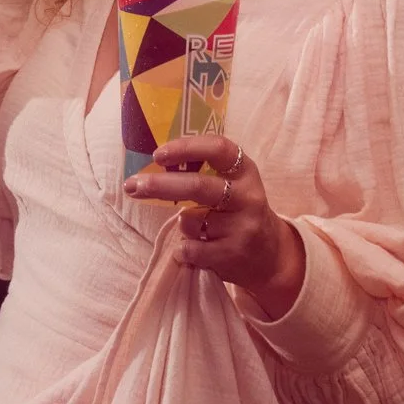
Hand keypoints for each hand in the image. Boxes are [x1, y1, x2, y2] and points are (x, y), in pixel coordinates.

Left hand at [123, 135, 306, 320]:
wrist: (271, 255)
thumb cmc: (239, 211)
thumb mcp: (233, 184)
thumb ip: (205, 171)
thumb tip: (158, 161)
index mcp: (245, 171)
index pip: (218, 149)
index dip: (187, 148)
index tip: (158, 154)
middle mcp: (248, 196)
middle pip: (198, 186)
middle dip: (160, 185)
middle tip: (132, 185)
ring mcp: (243, 226)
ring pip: (190, 221)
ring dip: (184, 225)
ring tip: (201, 230)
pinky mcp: (234, 253)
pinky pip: (192, 249)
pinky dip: (185, 250)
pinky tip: (195, 250)